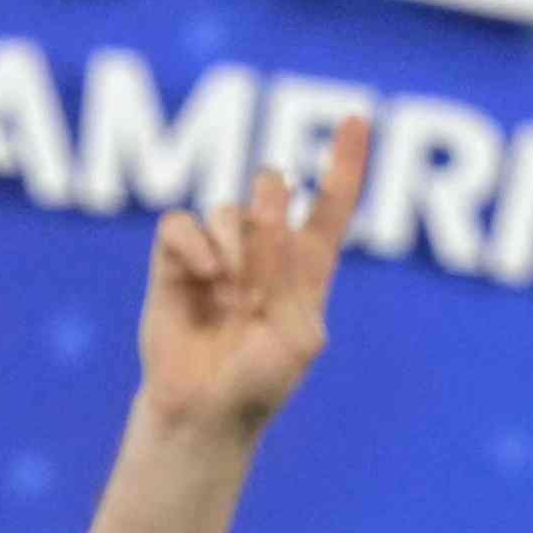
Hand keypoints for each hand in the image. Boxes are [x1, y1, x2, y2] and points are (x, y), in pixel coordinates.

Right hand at [137, 119, 365, 446]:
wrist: (206, 413)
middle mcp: (264, 251)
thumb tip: (262, 207)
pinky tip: (205, 275)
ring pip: (227, 209)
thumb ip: (288, 271)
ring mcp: (218, 254)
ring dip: (234, 247)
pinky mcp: (174, 263)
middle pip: (272, 188)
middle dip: (270, 201)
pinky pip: (181, 224)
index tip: (358, 119)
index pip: (332, 205)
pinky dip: (194, 243)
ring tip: (229, 291)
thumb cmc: (261, 382)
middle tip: (262, 248)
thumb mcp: (297, 334)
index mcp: (307, 268)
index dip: (345, 162)